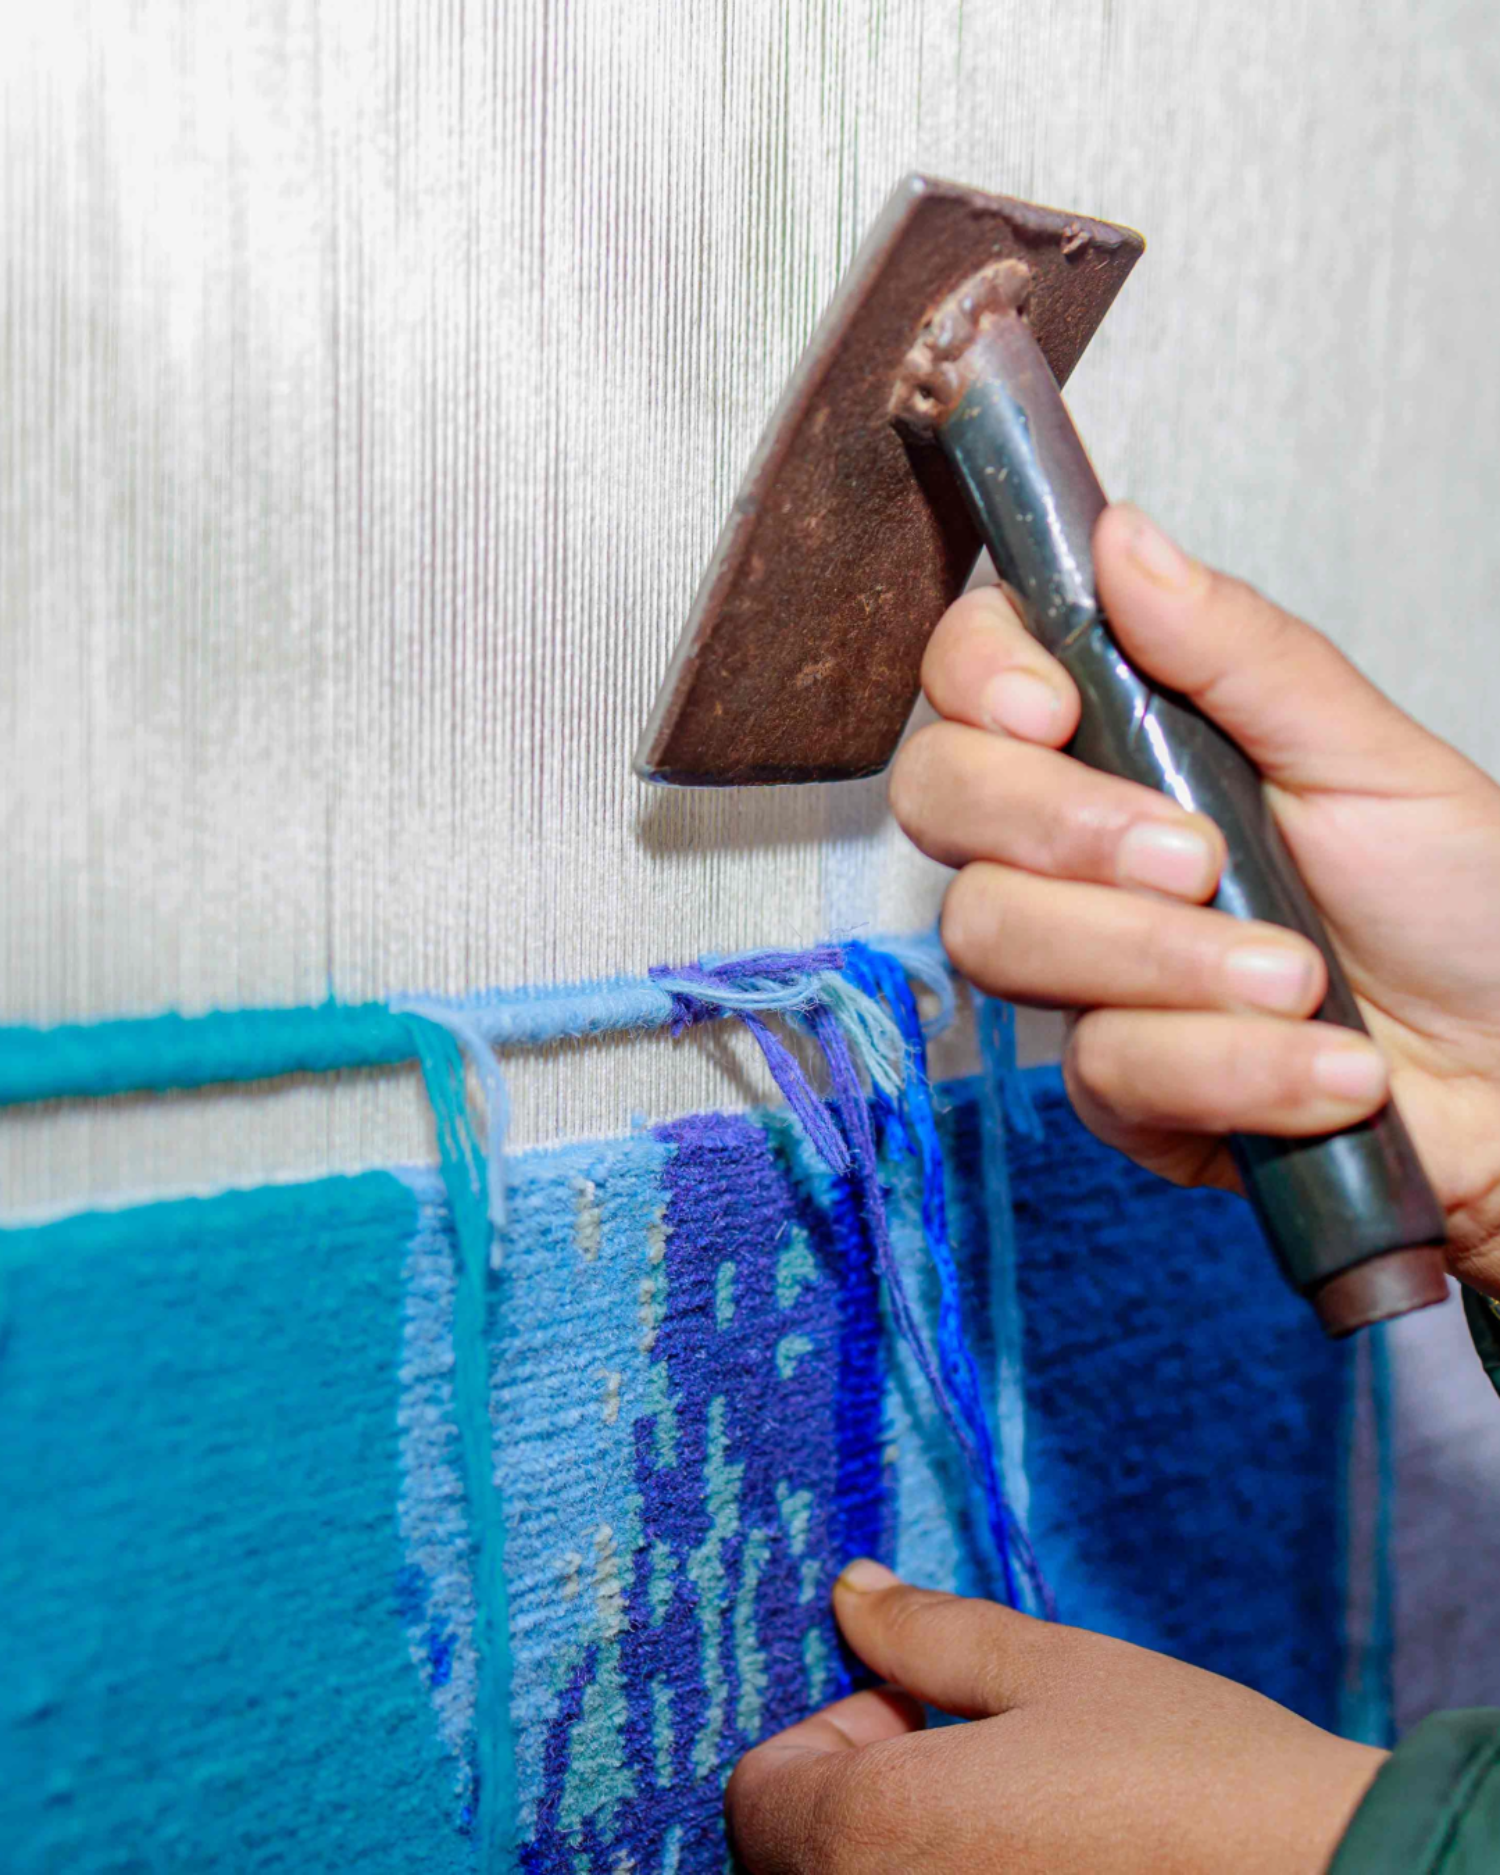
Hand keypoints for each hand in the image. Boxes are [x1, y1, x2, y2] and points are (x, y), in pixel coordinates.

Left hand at [727, 1562, 1383, 1873]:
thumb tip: (850, 1592)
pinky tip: (1039, 1854)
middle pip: (795, 1857)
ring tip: (1008, 1803)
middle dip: (856, 1789)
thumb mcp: (1053, 1668)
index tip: (910, 1706)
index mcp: (872, 1838)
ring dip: (900, 1843)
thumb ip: (927, 1634)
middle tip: (962, 1746)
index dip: (825, 1732)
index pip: (756, 1796)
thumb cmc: (1193, 1779)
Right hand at [889, 502, 1499, 1295]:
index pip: (971, 680)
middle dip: (1061, 827)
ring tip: (1298, 976)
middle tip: (1195, 854)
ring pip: (1000, 938)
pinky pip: (1103, 1069)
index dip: (979, 680)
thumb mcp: (1367, 754)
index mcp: (1128, 743)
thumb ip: (1237, 652)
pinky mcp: (1118, 1087)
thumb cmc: (1459, 906)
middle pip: (942, 803)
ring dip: (1163, 957)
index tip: (1051, 708)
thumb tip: (1124, 539)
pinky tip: (1326, 1070)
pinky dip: (1230, 1065)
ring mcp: (1086, 967)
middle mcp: (1080, 849)